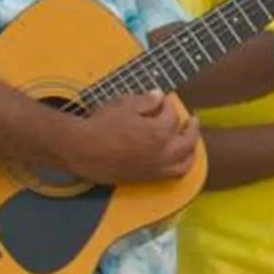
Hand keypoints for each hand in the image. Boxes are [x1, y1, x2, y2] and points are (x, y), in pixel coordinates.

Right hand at [58, 91, 199, 185]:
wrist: (82, 150)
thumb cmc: (101, 124)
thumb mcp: (123, 105)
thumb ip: (145, 101)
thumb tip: (160, 96)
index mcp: (159, 131)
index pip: (172, 116)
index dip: (169, 106)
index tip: (165, 100)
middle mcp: (163, 152)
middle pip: (187, 140)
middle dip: (191, 128)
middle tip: (192, 120)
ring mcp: (157, 167)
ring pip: (184, 162)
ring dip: (192, 150)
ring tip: (191, 142)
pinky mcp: (148, 178)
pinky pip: (172, 174)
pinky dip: (180, 166)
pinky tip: (177, 159)